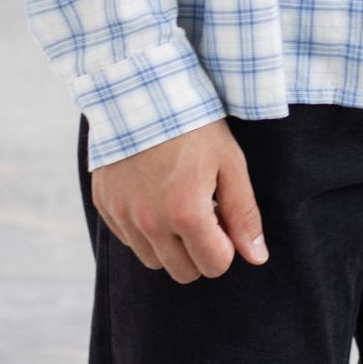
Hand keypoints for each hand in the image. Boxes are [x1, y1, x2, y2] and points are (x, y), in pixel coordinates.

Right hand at [91, 118, 267, 283]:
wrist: (143, 91)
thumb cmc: (196, 126)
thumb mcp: (230, 164)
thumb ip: (244, 214)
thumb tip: (257, 258)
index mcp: (185, 214)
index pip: (215, 265)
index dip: (227, 245)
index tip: (224, 217)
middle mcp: (149, 223)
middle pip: (183, 272)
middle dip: (200, 251)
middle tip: (205, 213)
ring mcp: (123, 216)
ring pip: (153, 261)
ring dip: (171, 244)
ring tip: (179, 203)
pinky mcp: (105, 206)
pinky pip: (129, 239)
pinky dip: (144, 229)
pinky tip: (155, 195)